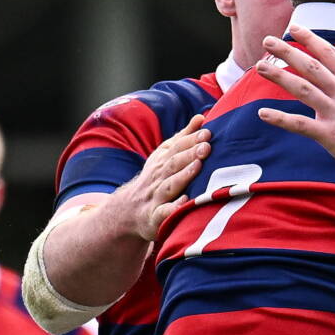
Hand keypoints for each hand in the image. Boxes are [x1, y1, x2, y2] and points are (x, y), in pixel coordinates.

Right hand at [113, 115, 211, 240]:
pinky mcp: (155, 217)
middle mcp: (159, 177)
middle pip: (174, 163)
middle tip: (206, 146)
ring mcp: (156, 197)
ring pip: (170, 185)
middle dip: (189, 154)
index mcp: (162, 161)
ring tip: (197, 166)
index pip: (177, 147)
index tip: (207, 132)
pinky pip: (164, 213)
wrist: (128, 210)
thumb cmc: (156, 179)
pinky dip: (174, 208)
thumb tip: (201, 117)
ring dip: (183, 175)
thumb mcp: (165, 156)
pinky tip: (186, 202)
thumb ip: (184, 138)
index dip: (191, 139)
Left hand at [255, 25, 334, 180]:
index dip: (310, 39)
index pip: (329, 54)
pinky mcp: (329, 134)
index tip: (294, 29)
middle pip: (310, 66)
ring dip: (278, 76)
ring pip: (301, 88)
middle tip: (267, 41)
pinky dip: (280, 118)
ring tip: (260, 66)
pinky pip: (299, 124)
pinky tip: (263, 113)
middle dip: (287, 51)